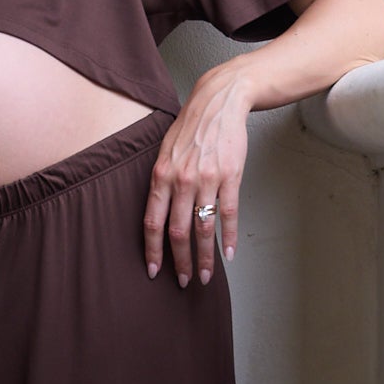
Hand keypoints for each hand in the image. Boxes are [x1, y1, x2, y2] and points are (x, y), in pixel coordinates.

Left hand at [143, 68, 250, 287]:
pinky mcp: (230, 177)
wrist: (219, 101)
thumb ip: (160, 182)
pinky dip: (229, 238)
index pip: (152, 222)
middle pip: (178, 231)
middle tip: (183, 281)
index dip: (152, 250)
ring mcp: (207, 180)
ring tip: (205, 275)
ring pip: (203, 229)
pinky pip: (228, 214)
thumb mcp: (164, 151)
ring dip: (204, 257)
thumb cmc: (190, 127)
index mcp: (161, 175)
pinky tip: (229, 253)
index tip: (154, 270)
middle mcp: (181, 180)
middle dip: (179, 261)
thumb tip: (156, 214)